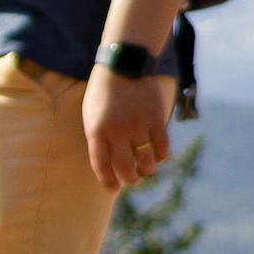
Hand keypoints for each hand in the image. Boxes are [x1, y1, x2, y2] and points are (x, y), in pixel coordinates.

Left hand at [82, 66, 176, 192]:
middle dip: (130, 180)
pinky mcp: (156, 119)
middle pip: (125, 168)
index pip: (102, 166)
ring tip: (146, 171)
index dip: (108, 182)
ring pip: (146, 161)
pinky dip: (161, 156)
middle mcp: (117, 131)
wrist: (124, 64)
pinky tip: (158, 157)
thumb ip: (97, 137)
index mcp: (97, 131)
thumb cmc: (104, 91)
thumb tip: (107, 162)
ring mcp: (138, 125)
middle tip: (133, 180)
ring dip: (147, 171)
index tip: (113, 189)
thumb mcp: (91, 114)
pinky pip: (162, 147)